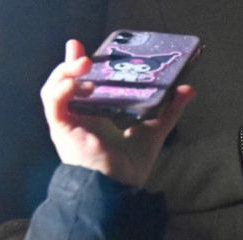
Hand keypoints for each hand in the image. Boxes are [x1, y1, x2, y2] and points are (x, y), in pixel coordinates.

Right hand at [40, 39, 194, 186]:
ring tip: (85, 63)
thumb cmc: (130, 168)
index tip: (87, 50)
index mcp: (95, 116)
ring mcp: (68, 122)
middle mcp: (78, 117)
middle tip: (78, 46)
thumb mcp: (153, 131)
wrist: (117, 189)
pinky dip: (63, 89)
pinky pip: (53, 101)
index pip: (84, 85)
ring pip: (54, 88)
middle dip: (69, 63)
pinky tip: (80, 85)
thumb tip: (189, 89)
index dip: (81, 66)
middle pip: (65, 82)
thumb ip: (169, 110)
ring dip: (66, 72)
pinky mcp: (61, 128)